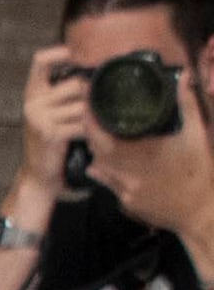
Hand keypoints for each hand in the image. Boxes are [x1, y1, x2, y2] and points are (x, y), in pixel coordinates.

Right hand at [20, 44, 92, 196]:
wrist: (39, 175)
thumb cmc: (53, 141)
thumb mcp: (54, 113)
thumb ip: (66, 94)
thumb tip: (99, 74)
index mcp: (33, 94)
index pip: (40, 61)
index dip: (60, 53)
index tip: (77, 56)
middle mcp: (33, 103)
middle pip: (75, 83)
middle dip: (91, 96)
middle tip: (97, 109)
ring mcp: (39, 118)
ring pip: (82, 105)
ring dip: (94, 117)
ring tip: (94, 127)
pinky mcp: (50, 133)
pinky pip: (82, 125)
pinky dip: (92, 132)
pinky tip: (92, 138)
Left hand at [96, 67, 213, 248]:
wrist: (201, 211)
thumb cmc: (200, 171)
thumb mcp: (197, 136)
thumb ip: (188, 106)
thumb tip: (186, 78)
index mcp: (141, 154)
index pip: (101, 137)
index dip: (90, 121)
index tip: (87, 105)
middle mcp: (126, 173)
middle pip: (95, 151)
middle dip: (92, 133)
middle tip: (93, 116)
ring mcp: (124, 190)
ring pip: (99, 168)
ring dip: (98, 152)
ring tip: (101, 135)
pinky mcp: (125, 203)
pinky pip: (108, 183)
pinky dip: (107, 170)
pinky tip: (111, 161)